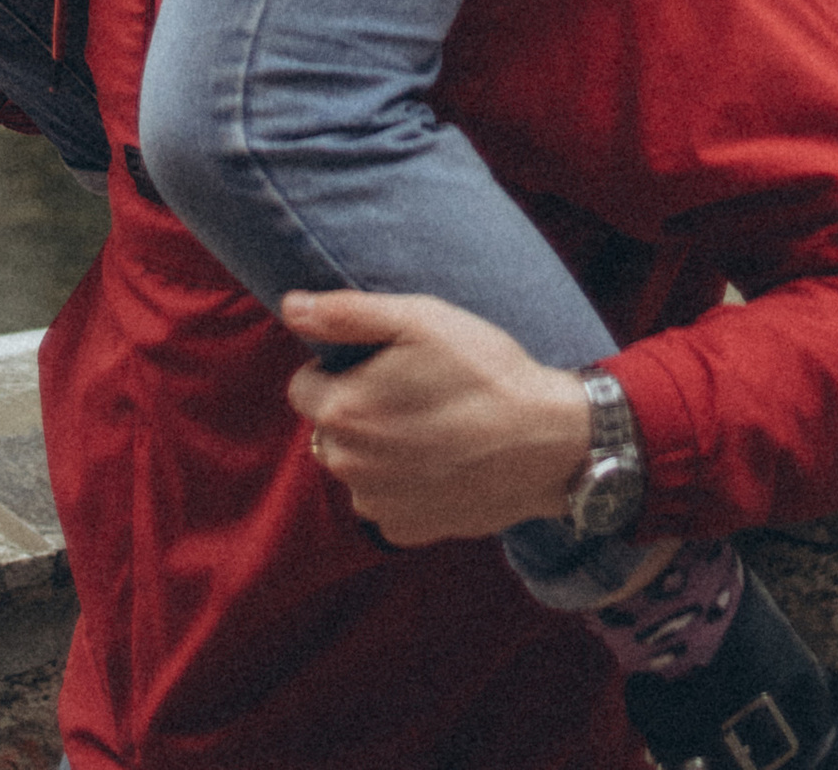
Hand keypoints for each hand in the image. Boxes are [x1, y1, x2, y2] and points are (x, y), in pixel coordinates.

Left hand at [283, 289, 593, 542]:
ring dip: (377, 450)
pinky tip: (442, 461)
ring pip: (356, 467)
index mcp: (342, 412)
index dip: (339, 369)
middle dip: (356, 410)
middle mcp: (349, 467)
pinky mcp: (409, 531)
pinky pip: (385, 502)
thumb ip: (345, 313)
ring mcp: (378, 506)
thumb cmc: (482, 371)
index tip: (383, 364)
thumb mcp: (418, 319)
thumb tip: (291, 306)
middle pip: (328, 429)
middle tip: (412, 392)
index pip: (304, 387)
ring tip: (432, 426)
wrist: (546, 442)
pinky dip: (403, 485)